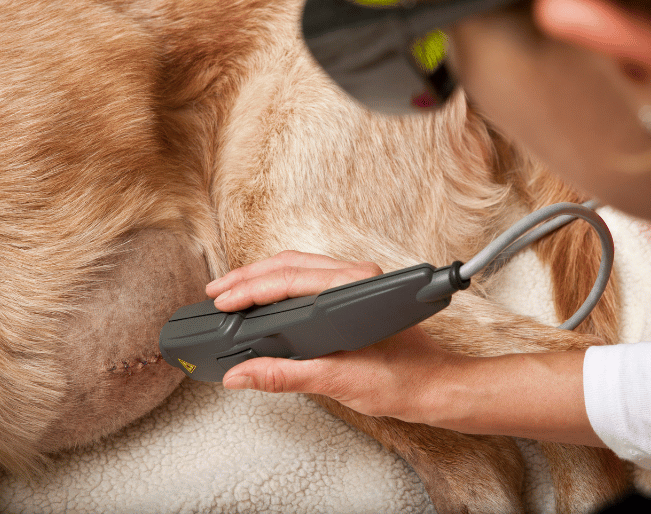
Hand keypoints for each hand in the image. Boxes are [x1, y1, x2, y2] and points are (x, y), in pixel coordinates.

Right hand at [204, 251, 461, 421]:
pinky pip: (308, 279)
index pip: (290, 278)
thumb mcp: (337, 381)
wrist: (434, 387)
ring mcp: (355, 283)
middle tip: (216, 293)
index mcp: (355, 288)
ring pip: (298, 268)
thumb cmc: (402, 380)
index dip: (250, 289)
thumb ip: (285, 375)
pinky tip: (263, 299)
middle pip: (289, 264)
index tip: (223, 302)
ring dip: (261, 278)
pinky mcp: (352, 294)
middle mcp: (357, 277)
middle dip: (247, 277)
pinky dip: (279, 286)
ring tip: (230, 293)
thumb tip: (242, 375)